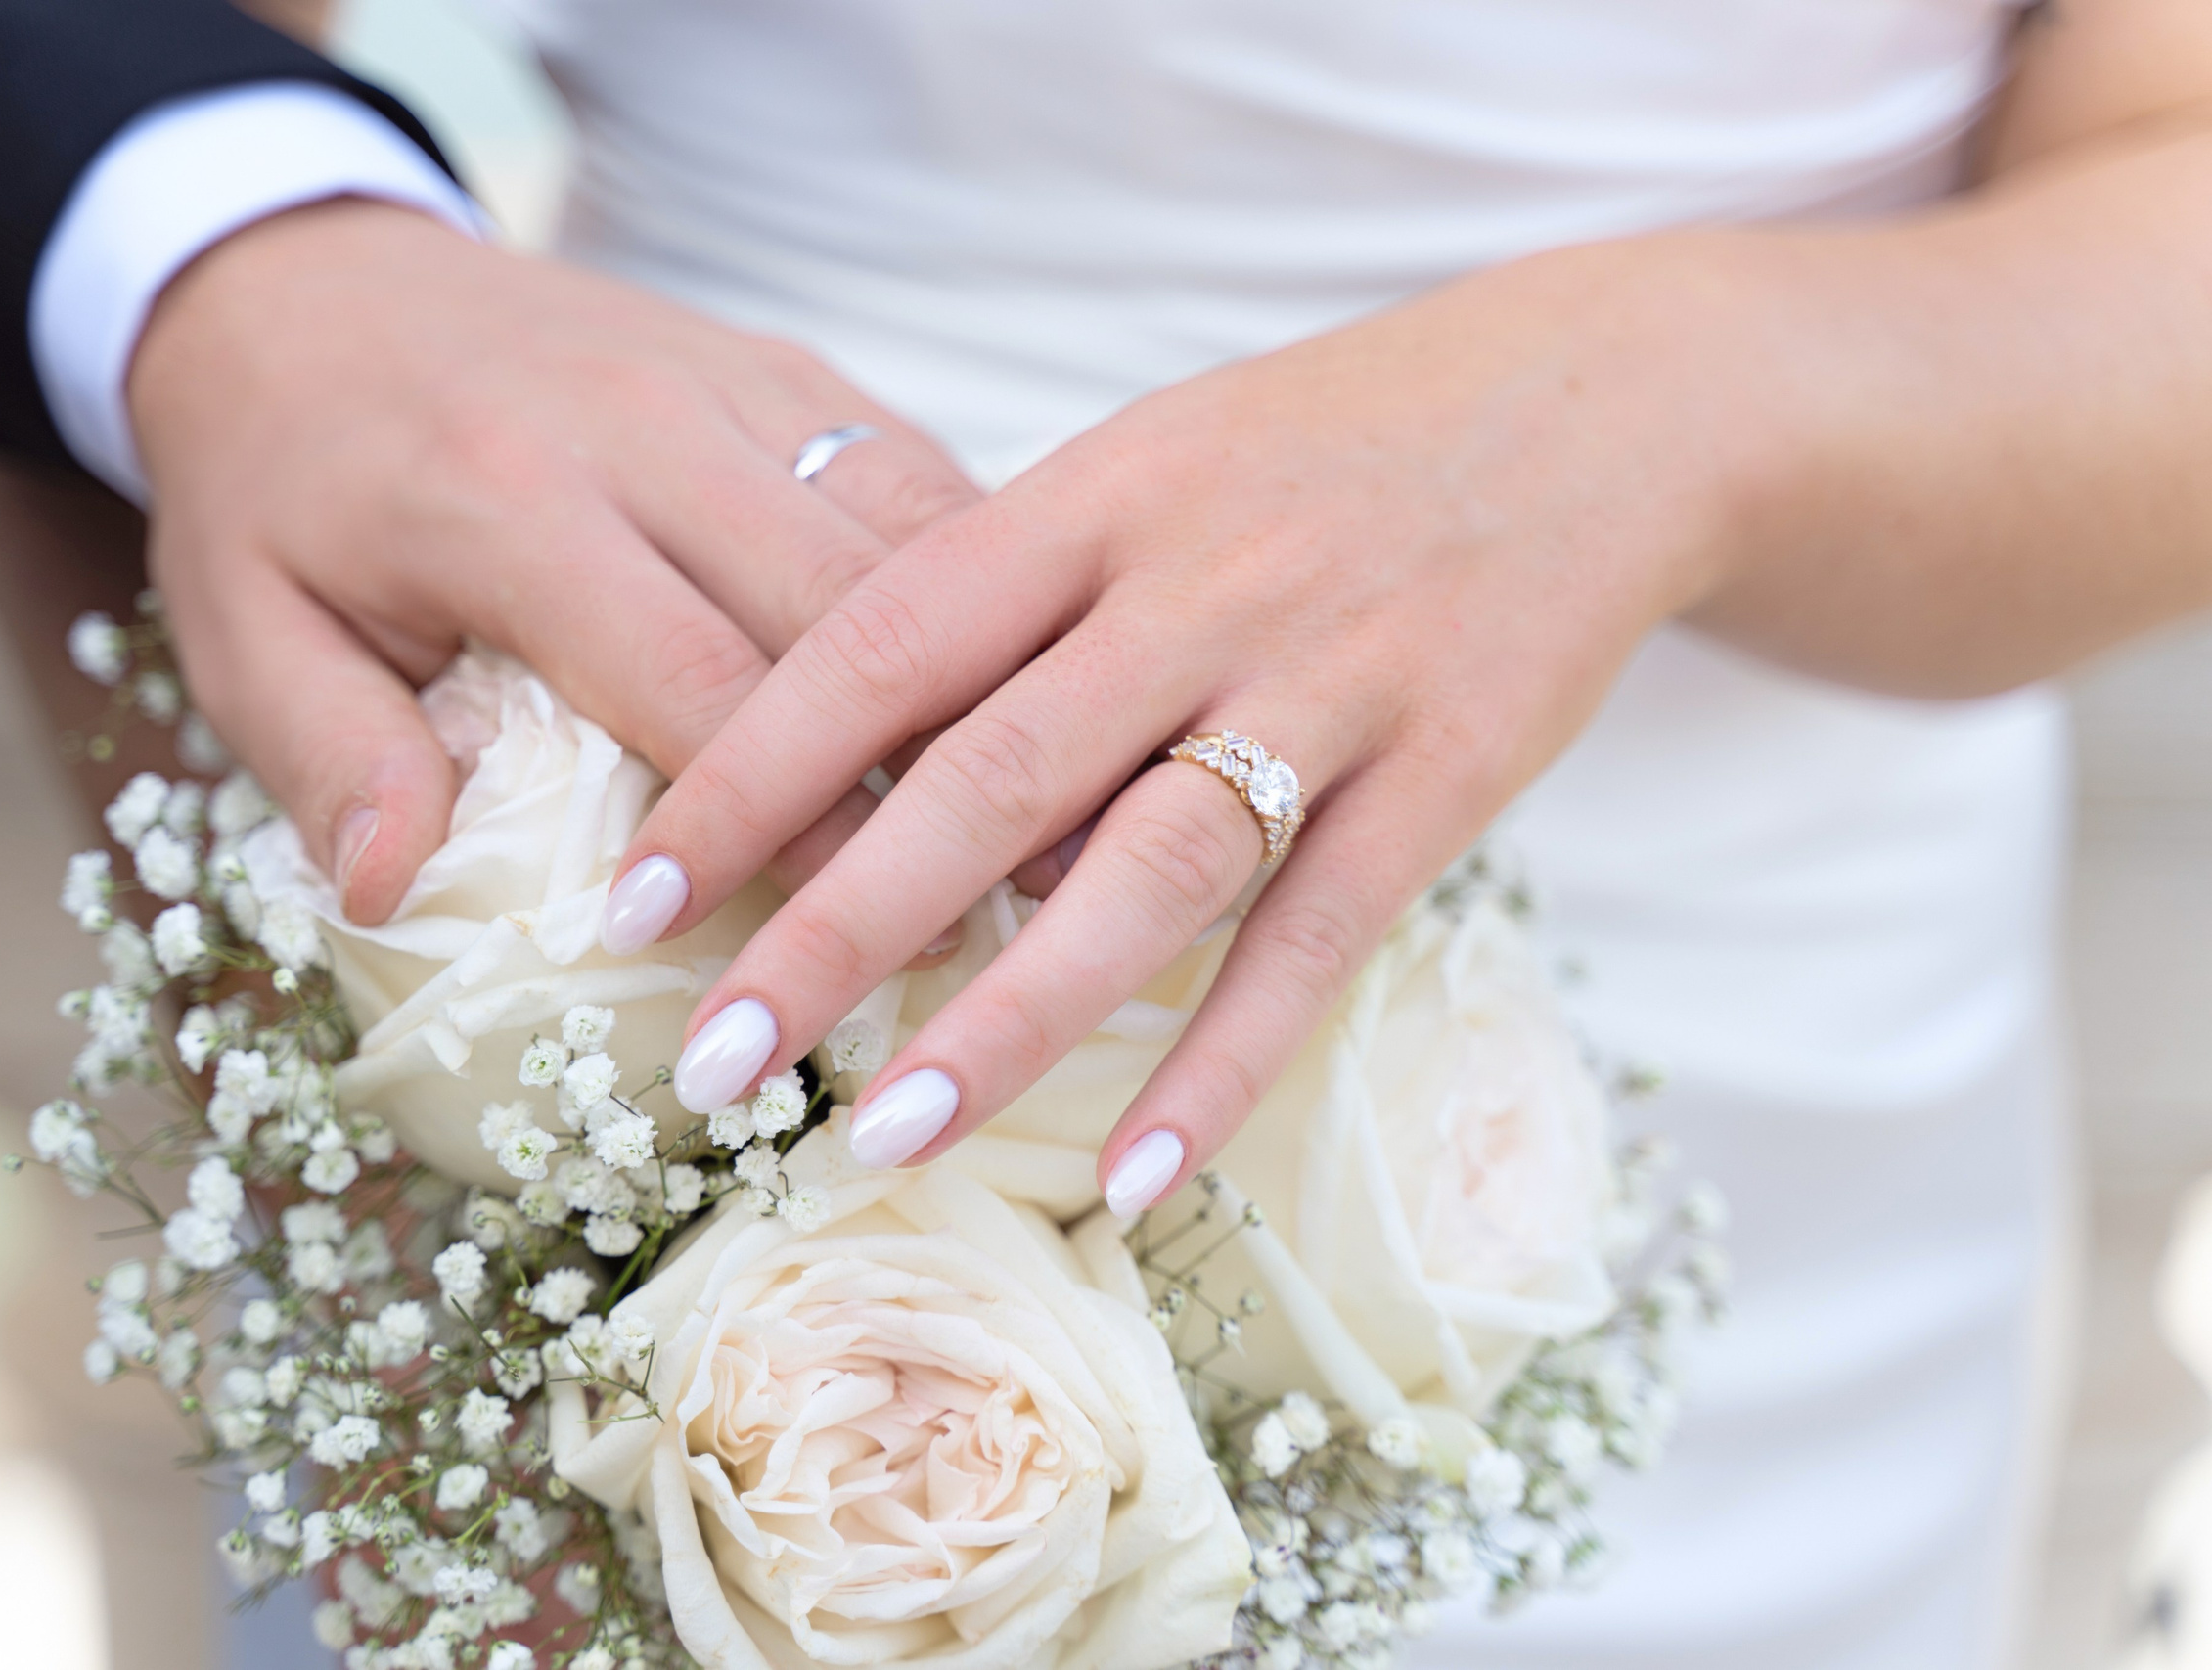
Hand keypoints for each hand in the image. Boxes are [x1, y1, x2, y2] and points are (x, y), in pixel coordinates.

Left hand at [128, 198, 978, 922]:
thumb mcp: (244, 629)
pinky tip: (1015, 682)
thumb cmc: (279, 485)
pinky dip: (977, 581)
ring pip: (910, 531)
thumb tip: (396, 890)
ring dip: (984, 668)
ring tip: (1041, 800)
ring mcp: (732, 382)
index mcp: (510, 501)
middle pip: (840, 609)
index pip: (696, 682)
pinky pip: (914, 471)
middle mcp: (645, 427)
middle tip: (993, 893)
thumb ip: (325, 756)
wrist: (305, 277)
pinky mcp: (783, 367)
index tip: (862, 936)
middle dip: (925, 759)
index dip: (794, 824)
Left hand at [606, 241, 1769, 1206]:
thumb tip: (848, 756)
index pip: (878, 644)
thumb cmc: (1327, 448)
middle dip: (832, 926)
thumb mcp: (1152, 463)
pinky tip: (1135, 1172)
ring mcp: (1332, 680)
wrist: (1601, 397)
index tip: (632, 901)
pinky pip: (1322, 936)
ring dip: (1012, 1015)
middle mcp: (1198, 586)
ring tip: (889, 1134)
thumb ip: (1015, 595)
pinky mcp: (1450, 771)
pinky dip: (1225, 1060)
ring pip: (1147, 867)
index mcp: (1094, 498)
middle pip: (985, 776)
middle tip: (712, 1060)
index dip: (742, 776)